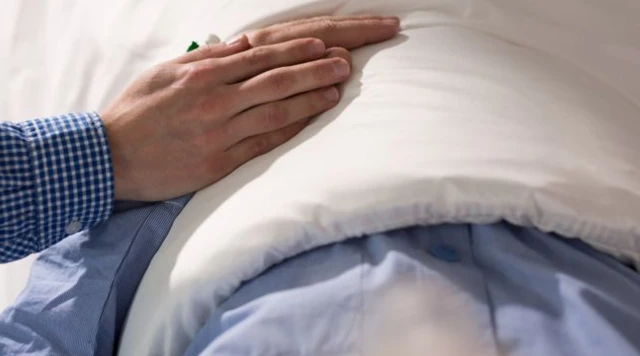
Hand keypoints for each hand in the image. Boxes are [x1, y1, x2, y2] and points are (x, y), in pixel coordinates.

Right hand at [102, 16, 398, 201]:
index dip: (296, 49)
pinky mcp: (220, 162)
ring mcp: (219, 132)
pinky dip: (291, 129)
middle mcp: (214, 100)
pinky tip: (312, 120)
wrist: (111, 158)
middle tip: (347, 62)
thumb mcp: (164, 73)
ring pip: (276, 110)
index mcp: (201, 75)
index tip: (325, 44)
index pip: (260, 56)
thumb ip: (206, 60)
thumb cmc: (137, 111)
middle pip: (276, 79)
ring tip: (339, 88)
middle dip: (315, 68)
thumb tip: (242, 44)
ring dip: (311, 97)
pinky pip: (264, 143)